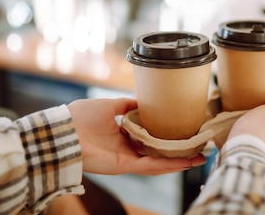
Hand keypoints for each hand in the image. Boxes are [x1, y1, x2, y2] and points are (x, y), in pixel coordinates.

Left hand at [67, 98, 205, 175]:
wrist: (65, 130)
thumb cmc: (82, 116)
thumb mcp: (110, 104)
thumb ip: (127, 104)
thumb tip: (143, 99)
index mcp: (122, 132)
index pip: (149, 135)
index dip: (165, 134)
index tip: (183, 129)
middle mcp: (126, 147)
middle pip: (157, 151)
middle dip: (177, 150)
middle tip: (198, 146)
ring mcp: (126, 158)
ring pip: (158, 161)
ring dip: (179, 160)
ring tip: (199, 157)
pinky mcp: (124, 166)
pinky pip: (150, 166)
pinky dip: (168, 165)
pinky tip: (185, 162)